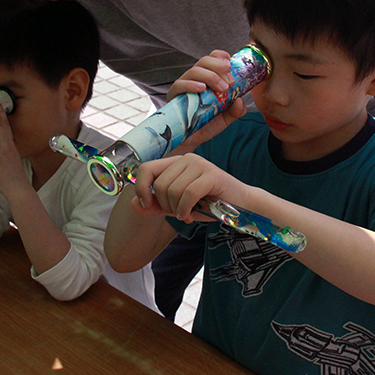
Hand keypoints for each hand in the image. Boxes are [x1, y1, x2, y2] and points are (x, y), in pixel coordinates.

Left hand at [131, 154, 247, 222]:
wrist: (240, 205)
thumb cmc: (209, 204)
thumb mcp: (177, 206)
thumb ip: (155, 206)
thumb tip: (133, 204)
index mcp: (176, 162)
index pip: (146, 168)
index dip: (141, 188)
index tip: (147, 205)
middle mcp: (187, 159)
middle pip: (160, 185)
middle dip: (166, 206)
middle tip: (178, 213)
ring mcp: (200, 164)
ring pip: (173, 190)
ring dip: (178, 210)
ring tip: (188, 213)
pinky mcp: (212, 175)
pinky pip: (188, 194)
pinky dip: (186, 209)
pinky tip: (190, 215)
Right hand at [166, 50, 246, 154]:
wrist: (189, 141)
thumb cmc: (206, 125)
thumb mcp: (225, 118)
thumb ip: (236, 110)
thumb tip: (240, 102)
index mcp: (207, 79)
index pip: (212, 59)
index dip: (221, 57)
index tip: (231, 65)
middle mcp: (195, 79)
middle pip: (204, 61)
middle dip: (218, 67)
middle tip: (230, 81)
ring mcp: (183, 86)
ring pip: (194, 71)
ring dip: (210, 76)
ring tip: (221, 88)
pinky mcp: (173, 96)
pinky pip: (179, 85)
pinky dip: (191, 84)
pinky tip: (201, 89)